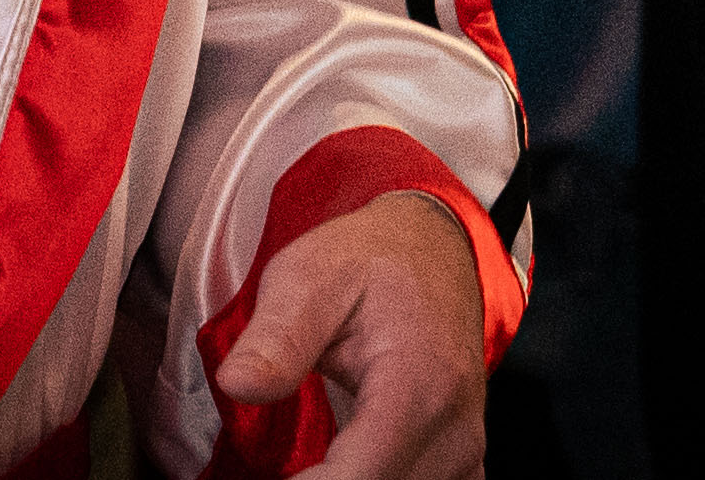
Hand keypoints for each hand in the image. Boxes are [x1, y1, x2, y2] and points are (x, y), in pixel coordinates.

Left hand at [211, 193, 487, 479]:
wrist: (434, 247)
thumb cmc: (372, 260)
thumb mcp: (310, 276)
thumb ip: (278, 337)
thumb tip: (238, 384)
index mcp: (418, 384)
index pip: (360, 478)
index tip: (273, 476)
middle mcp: (454, 428)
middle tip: (279, 462)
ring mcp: (466, 449)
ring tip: (303, 466)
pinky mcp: (465, 459)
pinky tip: (343, 470)